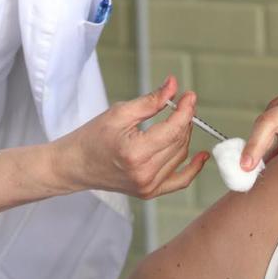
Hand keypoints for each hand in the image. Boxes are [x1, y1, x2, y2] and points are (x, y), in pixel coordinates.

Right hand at [56, 76, 208, 199]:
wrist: (75, 165)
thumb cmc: (91, 138)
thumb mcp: (120, 113)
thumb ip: (151, 101)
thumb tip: (173, 86)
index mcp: (136, 153)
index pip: (173, 129)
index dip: (185, 110)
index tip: (189, 96)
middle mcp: (144, 174)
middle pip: (179, 141)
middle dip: (185, 120)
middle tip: (182, 104)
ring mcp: (148, 186)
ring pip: (180, 156)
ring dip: (184, 136)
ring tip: (177, 121)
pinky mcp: (149, 192)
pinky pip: (180, 181)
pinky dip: (193, 168)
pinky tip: (202, 156)